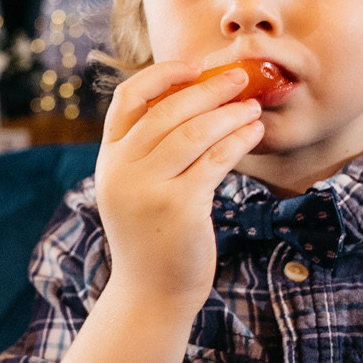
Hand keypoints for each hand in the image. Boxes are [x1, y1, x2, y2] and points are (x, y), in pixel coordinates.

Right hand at [94, 61, 264, 308]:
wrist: (151, 296)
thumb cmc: (152, 239)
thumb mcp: (134, 191)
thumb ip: (147, 153)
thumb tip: (191, 103)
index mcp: (109, 161)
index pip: (127, 100)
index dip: (162, 75)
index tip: (194, 66)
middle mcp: (122, 170)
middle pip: (168, 110)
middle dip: (209, 88)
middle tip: (240, 77)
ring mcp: (149, 189)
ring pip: (195, 131)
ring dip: (230, 113)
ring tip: (253, 106)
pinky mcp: (179, 207)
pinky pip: (216, 159)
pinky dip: (238, 140)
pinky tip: (253, 132)